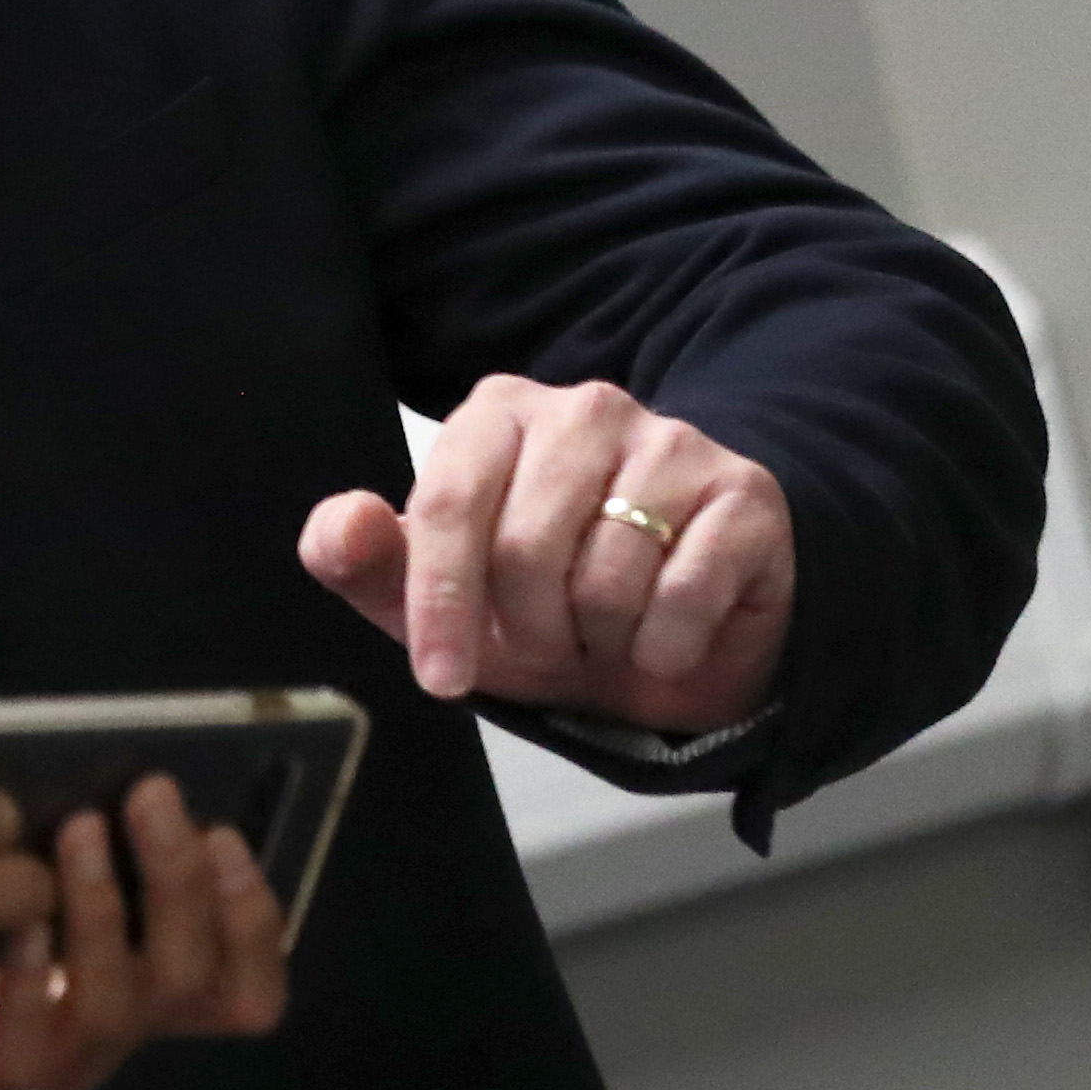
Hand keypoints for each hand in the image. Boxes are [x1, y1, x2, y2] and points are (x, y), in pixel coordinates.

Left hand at [0, 772, 289, 1089]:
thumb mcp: (1, 857)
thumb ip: (51, 820)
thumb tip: (78, 751)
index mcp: (139, 986)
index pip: (242, 988)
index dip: (252, 922)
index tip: (223, 836)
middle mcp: (110, 1036)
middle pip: (190, 982)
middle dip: (182, 883)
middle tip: (152, 797)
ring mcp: (48, 1074)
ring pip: (114, 1014)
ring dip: (106, 914)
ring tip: (79, 831)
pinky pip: (22, 1056)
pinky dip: (29, 983)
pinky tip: (17, 923)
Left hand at [298, 375, 788, 733]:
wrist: (676, 639)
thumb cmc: (545, 609)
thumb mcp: (441, 603)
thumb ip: (368, 563)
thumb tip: (345, 525)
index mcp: (498, 415)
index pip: (449, 505)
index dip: (440, 604)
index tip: (441, 680)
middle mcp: (585, 409)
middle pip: (525, 548)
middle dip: (529, 630)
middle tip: (549, 643)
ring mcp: (673, 442)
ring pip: (608, 576)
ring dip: (600, 638)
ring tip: (607, 629)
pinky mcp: (745, 493)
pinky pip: (686, 593)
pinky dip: (667, 644)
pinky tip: (667, 635)